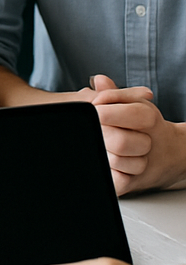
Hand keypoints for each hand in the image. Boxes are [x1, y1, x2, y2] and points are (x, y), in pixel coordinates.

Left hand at [89, 75, 185, 194]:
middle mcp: (148, 142)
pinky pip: (118, 182)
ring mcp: (142, 165)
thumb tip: (99, 81)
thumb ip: (114, 92)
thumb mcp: (133, 103)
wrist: (169, 154)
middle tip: (97, 129)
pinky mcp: (134, 183)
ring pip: (118, 161)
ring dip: (105, 154)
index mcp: (147, 117)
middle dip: (102, 134)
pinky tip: (108, 163)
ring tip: (104, 146)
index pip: (119, 114)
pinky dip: (109, 173)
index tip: (94, 109)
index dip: (102, 112)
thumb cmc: (144, 125)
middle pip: (120, 141)